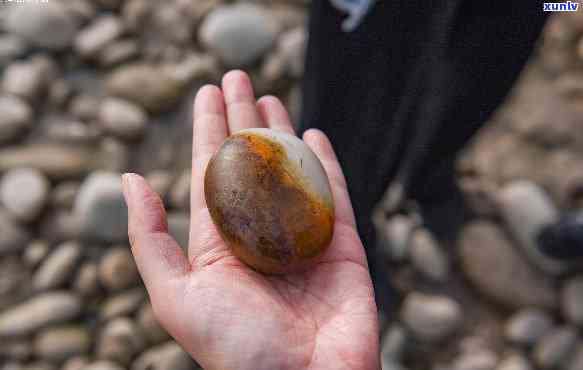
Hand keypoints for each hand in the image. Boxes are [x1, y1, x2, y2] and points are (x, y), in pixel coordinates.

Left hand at [122, 71, 378, 369]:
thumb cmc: (235, 350)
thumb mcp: (175, 294)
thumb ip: (150, 238)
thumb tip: (129, 180)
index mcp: (219, 242)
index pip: (211, 171)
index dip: (208, 130)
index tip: (208, 92)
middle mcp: (259, 234)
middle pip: (250, 162)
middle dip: (243, 118)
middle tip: (239, 76)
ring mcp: (301, 238)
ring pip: (290, 170)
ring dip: (281, 131)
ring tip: (271, 96)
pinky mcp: (341, 246)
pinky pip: (333, 194)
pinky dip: (326, 163)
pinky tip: (314, 134)